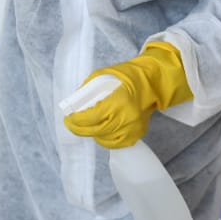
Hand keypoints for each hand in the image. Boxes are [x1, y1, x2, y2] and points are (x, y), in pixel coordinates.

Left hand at [63, 43, 192, 148]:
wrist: (151, 83)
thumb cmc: (126, 76)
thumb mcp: (103, 76)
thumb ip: (88, 90)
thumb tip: (74, 103)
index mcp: (118, 101)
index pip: (92, 117)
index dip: (77, 120)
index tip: (69, 117)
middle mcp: (126, 118)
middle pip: (96, 130)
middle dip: (79, 128)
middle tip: (70, 124)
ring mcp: (133, 129)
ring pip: (104, 138)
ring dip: (91, 133)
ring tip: (86, 125)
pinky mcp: (136, 135)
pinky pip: (114, 143)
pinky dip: (104, 138)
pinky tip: (99, 130)